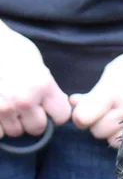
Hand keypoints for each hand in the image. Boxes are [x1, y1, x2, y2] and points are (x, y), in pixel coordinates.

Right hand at [0, 23, 71, 138]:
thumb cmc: (10, 46)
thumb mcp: (35, 60)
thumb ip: (47, 84)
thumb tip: (59, 102)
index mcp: (42, 85)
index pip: (61, 116)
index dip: (56, 113)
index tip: (49, 108)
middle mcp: (24, 99)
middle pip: (38, 128)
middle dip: (34, 120)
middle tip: (26, 107)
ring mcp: (4, 107)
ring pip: (16, 132)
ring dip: (15, 123)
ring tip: (10, 106)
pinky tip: (0, 111)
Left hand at [70, 0, 122, 147]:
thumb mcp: (112, 72)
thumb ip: (92, 92)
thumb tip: (73, 104)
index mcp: (112, 92)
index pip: (83, 118)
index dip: (80, 116)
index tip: (84, 109)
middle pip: (96, 131)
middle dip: (96, 122)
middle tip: (107, 109)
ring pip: (110, 140)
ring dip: (110, 131)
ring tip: (120, 115)